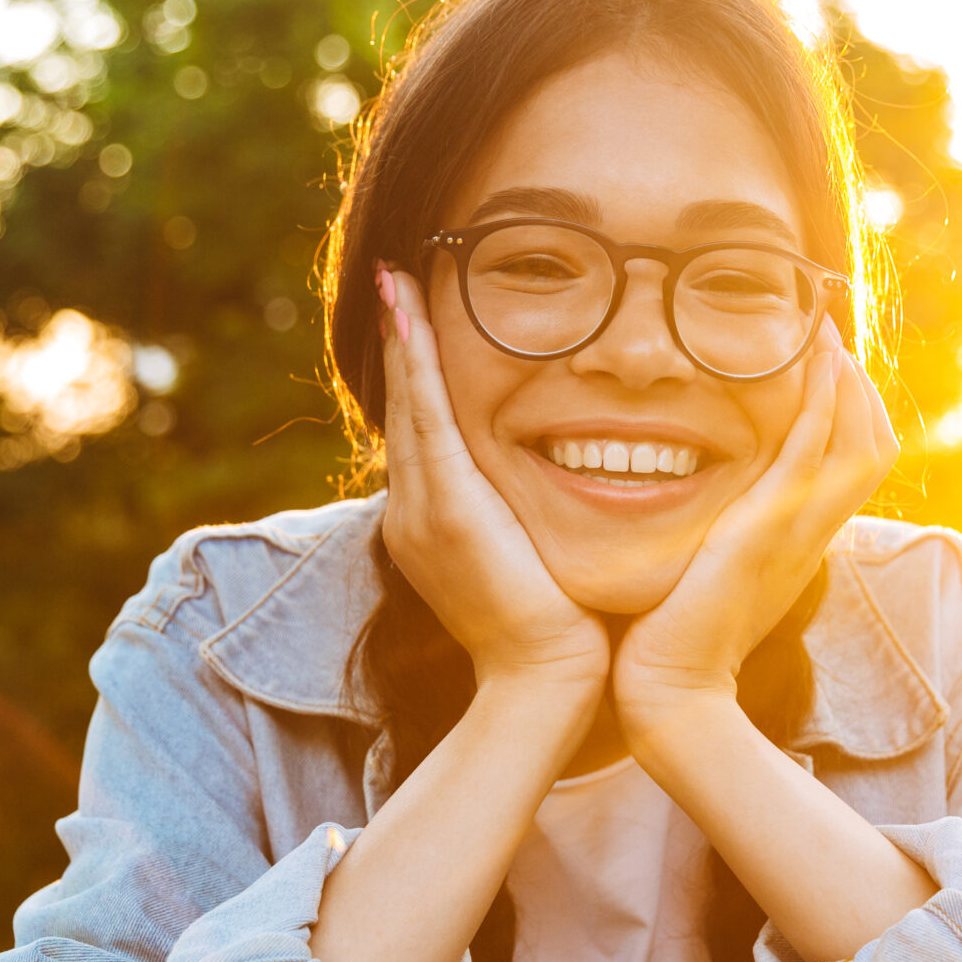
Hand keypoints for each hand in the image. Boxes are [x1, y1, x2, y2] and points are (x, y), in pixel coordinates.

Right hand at [376, 265, 610, 690]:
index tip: (416, 317)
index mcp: (433, 523)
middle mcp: (414, 511)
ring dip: (403, 337)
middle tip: (392, 277)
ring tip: (395, 279)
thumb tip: (569, 481)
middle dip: (400, 342)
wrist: (545, 685)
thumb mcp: (537, 558)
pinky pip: (427, 419)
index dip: (418, 374)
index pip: (425, 432)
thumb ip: (532, 518)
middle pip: (406, 409)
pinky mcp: (444, 509)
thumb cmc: (560, 631)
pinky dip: (419, 365)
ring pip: (411, 405)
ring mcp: (421, 510)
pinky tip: (413, 314)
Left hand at [614, 320, 896, 739]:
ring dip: (846, 382)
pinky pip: (811, 455)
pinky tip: (816, 364)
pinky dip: (821, 405)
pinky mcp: (767, 531)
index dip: (851, 414)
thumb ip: (726, 538)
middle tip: (830, 338)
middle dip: (860, 387)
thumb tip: (709, 513)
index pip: (854, 466)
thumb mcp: (713, 574)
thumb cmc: (676, 637)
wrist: (670, 690)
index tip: (826, 368)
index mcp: (803, 543)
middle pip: (873, 448)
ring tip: (825, 334)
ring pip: (858, 445)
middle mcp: (813, 536)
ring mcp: (797, 534)